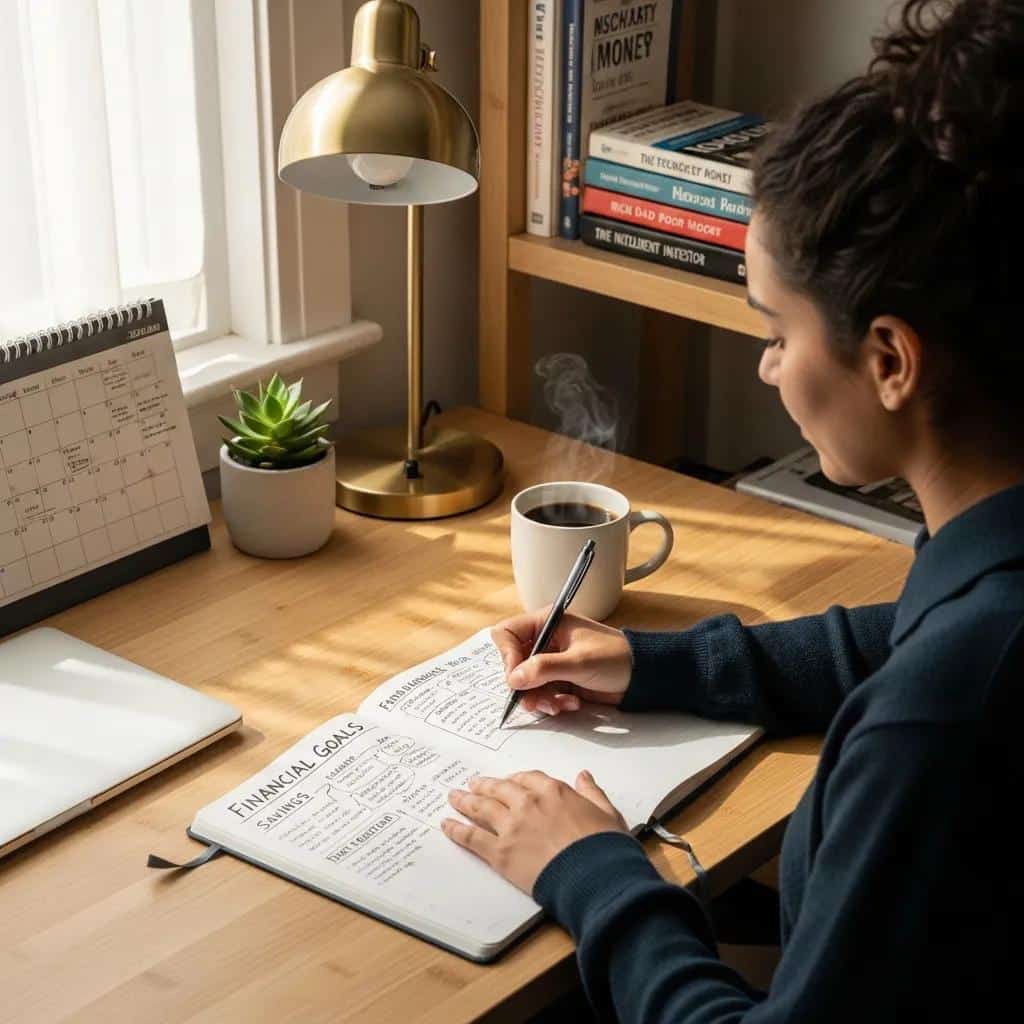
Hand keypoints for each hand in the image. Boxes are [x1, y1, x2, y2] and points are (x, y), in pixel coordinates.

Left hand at [442, 769, 627, 892]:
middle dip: (484, 786)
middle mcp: (529, 803)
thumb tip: (584, 776)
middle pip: (499, 789)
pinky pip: (472, 837)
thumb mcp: (608, 813)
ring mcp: (512, 827)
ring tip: (454, 797)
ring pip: (481, 808)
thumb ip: (592, 792)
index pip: (527, 779)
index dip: (515, 780)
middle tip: (472, 784)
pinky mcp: (501, 853)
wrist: (595, 877)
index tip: (509, 782)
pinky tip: (447, 825)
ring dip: (465, 801)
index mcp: (554, 791)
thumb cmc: (605, 848)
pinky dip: (457, 830)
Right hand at [490, 609, 632, 715]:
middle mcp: (545, 640)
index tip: (516, 677)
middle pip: (514, 663)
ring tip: (559, 704)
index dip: (508, 656)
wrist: (642, 677)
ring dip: (540, 698)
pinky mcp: (559, 680)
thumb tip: (513, 678)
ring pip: (526, 683)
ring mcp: (551, 661)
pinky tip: (571, 703)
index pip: (507, 634)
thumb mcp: (578, 662)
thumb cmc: (616, 657)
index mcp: (547, 622)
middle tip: (535, 699)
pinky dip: (552, 702)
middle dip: (525, 685)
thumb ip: (544, 668)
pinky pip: (541, 694)